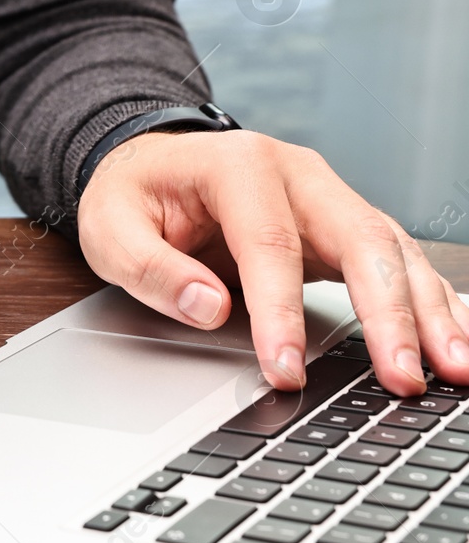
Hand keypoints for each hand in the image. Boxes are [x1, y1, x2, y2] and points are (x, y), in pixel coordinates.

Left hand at [77, 129, 468, 395]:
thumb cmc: (132, 195)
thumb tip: (206, 306)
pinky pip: (398, 264)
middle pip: (360, 239)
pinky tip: (453, 343)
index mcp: (239, 165)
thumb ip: (150, 267)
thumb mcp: (109, 227)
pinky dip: (430, 304)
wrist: (150, 164)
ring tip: (454, 370)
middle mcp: (299, 175)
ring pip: (394, 252)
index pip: (270, 243)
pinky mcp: (343, 228)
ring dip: (429, 313)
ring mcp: (330, 198)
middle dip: (389, 313)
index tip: (285, 369)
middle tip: (403, 377)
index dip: (280, 312)